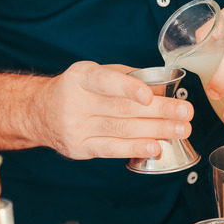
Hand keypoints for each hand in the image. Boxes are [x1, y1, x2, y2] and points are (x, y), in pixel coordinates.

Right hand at [34, 62, 193, 159]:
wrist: (38, 112)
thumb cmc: (76, 90)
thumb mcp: (95, 74)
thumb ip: (126, 78)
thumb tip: (162, 88)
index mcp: (81, 77)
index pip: (105, 82)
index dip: (129, 88)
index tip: (151, 95)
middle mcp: (75, 102)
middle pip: (122, 109)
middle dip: (159, 112)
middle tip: (185, 113)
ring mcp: (76, 128)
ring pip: (120, 130)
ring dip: (155, 131)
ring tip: (179, 131)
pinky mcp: (79, 148)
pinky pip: (111, 149)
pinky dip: (135, 148)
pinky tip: (154, 147)